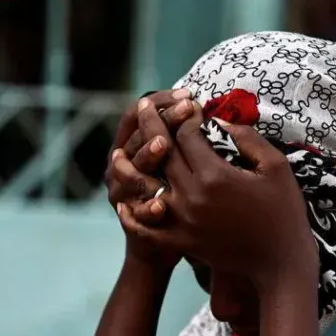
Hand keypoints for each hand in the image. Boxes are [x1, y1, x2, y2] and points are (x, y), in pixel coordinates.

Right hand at [105, 90, 194, 269]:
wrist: (162, 240)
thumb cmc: (178, 192)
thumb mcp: (180, 160)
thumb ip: (188, 139)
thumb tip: (215, 114)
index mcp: (132, 144)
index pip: (138, 113)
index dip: (161, 102)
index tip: (189, 96)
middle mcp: (120, 162)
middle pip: (136, 135)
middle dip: (161, 120)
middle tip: (187, 108)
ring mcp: (122, 190)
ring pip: (127, 169)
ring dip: (146, 155)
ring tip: (164, 145)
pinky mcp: (130, 216)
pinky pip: (134, 211)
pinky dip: (147, 208)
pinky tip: (161, 205)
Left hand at [119, 104, 317, 290]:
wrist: (280, 262)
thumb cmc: (283, 212)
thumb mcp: (275, 167)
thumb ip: (248, 139)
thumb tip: (222, 121)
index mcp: (215, 175)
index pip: (187, 136)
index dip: (186, 116)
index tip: (188, 104)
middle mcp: (192, 196)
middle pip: (163, 154)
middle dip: (152, 125)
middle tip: (144, 105)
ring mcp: (184, 221)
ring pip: (147, 188)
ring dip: (129, 169)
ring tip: (116, 154)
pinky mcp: (182, 242)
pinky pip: (149, 229)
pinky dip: (133, 218)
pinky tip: (124, 205)